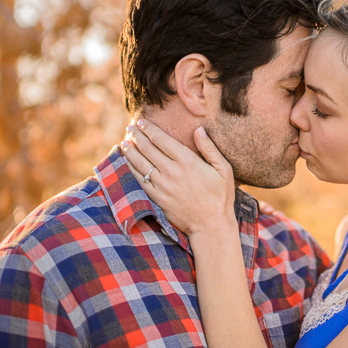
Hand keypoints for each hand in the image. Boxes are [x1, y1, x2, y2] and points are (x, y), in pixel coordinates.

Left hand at [121, 119, 235, 236]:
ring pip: (140, 164)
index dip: (149, 129)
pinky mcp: (157, 198)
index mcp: (188, 162)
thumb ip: (210, 148)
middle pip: (148, 149)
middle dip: (137, 136)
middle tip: (130, 128)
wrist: (211, 225)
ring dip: (130, 151)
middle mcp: (172, 172)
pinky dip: (131, 169)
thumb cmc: (220, 196)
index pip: (162, 140)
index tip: (141, 122)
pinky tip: (126, 162)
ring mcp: (163, 186)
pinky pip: (140, 181)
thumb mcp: (224, 169)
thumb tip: (198, 130)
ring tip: (124, 142)